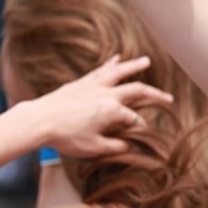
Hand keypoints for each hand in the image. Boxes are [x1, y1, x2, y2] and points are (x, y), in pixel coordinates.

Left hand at [27, 55, 173, 157]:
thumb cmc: (66, 137)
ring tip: (146, 61)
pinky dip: (110, 64)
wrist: (39, 120)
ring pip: (119, 72)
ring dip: (134, 66)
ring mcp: (94, 85)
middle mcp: (107, 94)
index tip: (146, 137)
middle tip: (169, 98)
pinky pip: (100, 70)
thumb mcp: (94, 148)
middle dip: (155, 95)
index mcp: (113, 111)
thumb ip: (116, 147)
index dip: (143, 129)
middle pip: (137, 91)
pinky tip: (117, 58)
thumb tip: (132, 147)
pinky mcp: (81, 82)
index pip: (136, 119)